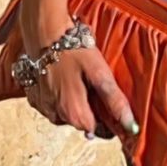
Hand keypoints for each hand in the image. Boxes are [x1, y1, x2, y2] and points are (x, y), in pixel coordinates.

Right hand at [20, 35, 138, 141]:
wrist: (44, 34)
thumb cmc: (73, 51)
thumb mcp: (100, 74)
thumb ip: (114, 101)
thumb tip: (131, 126)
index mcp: (75, 115)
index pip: (100, 131)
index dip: (110, 121)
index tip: (113, 104)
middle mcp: (58, 117)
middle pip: (83, 123)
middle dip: (93, 110)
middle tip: (95, 84)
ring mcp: (45, 108)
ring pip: (68, 114)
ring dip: (77, 103)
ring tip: (80, 80)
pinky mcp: (35, 98)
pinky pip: (53, 105)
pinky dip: (61, 97)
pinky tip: (65, 80)